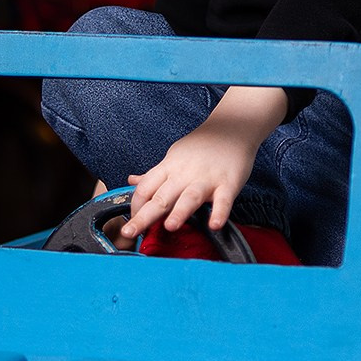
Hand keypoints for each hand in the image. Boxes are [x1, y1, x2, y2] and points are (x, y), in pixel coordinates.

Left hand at [120, 86, 287, 240]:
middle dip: (143, 216)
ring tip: (170, 227)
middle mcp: (184, 174)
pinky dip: (220, 213)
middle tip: (129, 232)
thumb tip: (132, 181)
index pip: (145, 189)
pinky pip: (224, 200)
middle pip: (160, 197)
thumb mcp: (173, 157)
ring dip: (179, 212)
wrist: (232, 128)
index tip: (130, 225)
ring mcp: (206, 179)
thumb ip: (154, 174)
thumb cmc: (201, 147)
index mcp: (168, 168)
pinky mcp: (228, 183)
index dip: (135, 207)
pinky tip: (215, 225)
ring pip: (189, 197)